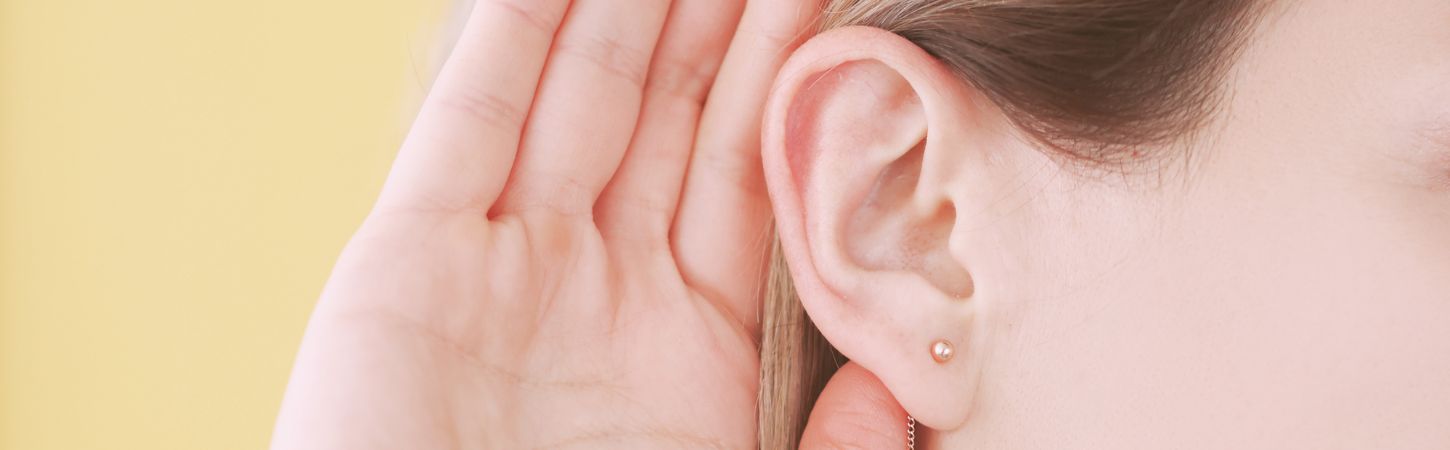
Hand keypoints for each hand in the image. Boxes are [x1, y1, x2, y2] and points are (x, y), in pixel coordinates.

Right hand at [271, 0, 817, 447]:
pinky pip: (463, 128)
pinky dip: (504, 43)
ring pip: (576, 100)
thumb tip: (900, 369)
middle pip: (672, 117)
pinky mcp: (406, 266)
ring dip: (626, 7)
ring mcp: (501, 269)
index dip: (790, 82)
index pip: (753, 178)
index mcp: (689, 346)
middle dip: (714, 18)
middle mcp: (598, 291)